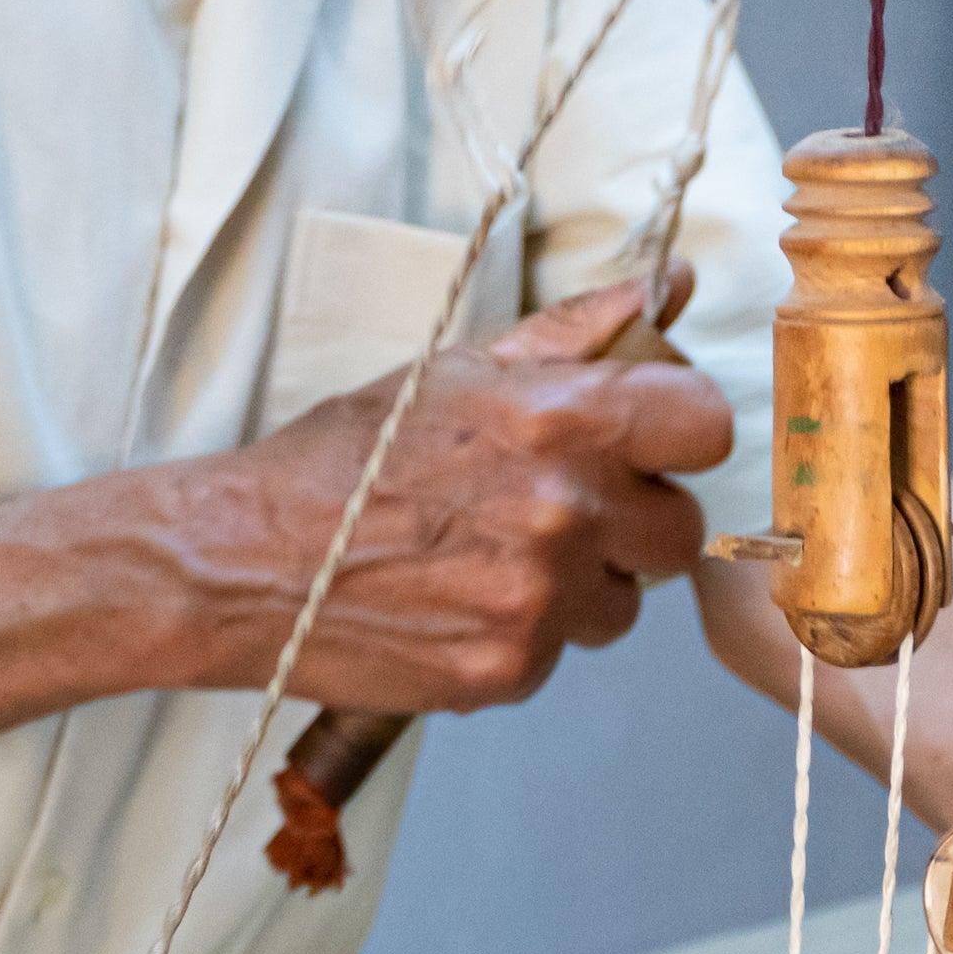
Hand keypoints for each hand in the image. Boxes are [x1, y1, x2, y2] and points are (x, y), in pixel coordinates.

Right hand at [174, 269, 732, 709]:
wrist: (247, 561)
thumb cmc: (349, 460)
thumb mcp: (457, 372)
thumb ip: (577, 333)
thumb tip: (669, 284)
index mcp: (559, 420)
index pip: (705, 425)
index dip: (681, 436)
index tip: (646, 445)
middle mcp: (563, 511)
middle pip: (681, 529)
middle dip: (635, 522)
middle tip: (564, 510)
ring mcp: (540, 599)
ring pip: (625, 601)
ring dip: (583, 585)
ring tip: (496, 559)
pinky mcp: (512, 669)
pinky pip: (562, 652)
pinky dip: (525, 634)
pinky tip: (462, 601)